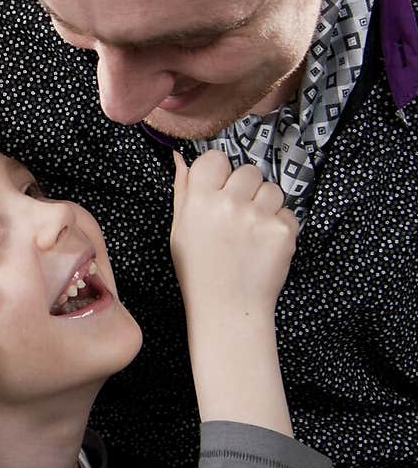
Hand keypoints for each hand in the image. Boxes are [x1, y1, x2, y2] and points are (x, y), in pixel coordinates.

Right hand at [169, 150, 297, 434]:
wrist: (228, 310)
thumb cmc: (199, 272)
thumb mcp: (179, 231)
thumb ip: (183, 191)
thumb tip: (180, 158)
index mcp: (199, 200)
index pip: (216, 158)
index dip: (220, 174)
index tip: (220, 192)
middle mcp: (229, 204)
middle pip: (248, 170)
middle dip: (246, 190)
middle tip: (238, 218)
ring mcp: (259, 217)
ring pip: (272, 189)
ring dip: (266, 206)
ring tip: (252, 233)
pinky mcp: (283, 232)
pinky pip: (288, 214)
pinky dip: (280, 228)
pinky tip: (264, 247)